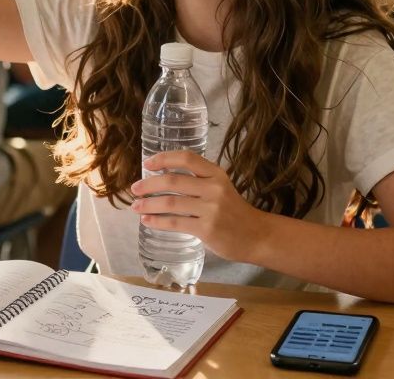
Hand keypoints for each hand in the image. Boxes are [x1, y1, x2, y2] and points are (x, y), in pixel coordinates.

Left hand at [130, 151, 268, 262]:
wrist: (257, 236)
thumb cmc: (235, 212)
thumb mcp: (221, 188)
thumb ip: (198, 182)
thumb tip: (162, 179)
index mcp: (216, 174)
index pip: (187, 158)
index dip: (164, 158)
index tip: (147, 163)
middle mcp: (213, 187)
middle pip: (173, 180)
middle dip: (148, 184)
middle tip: (135, 189)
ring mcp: (211, 208)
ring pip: (170, 202)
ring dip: (148, 204)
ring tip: (136, 207)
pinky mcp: (206, 228)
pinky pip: (175, 222)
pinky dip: (157, 221)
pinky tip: (148, 221)